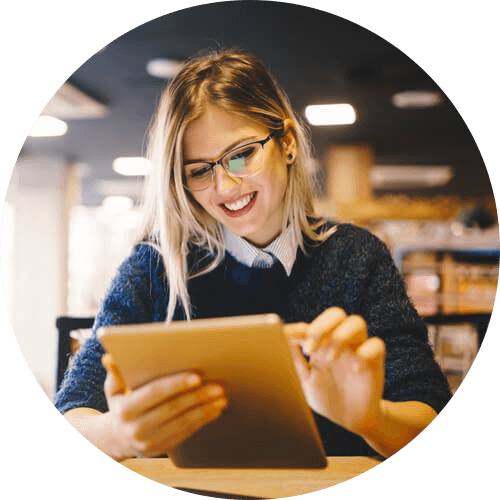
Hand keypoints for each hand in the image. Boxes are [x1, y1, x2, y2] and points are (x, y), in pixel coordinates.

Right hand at [102, 354, 226, 460]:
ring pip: (184, 422)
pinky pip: (187, 432)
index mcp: (125, 410)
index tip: (197, 376)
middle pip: (173, 408)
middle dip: (198, 396)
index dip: (176, 384)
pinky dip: (204, 420)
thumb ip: (116, 372)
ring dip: (205, 409)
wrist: (117, 439)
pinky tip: (216, 409)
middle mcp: (137, 428)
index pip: (154, 393)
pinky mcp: (164, 448)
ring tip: (222, 396)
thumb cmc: (121, 404)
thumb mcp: (114, 389)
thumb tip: (109, 357)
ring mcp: (150, 441)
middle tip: (218, 385)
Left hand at [288, 307, 384, 435]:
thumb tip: (280, 340)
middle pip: (336, 314)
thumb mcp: (305, 380)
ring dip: (341, 336)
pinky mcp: (375, 361)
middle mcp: (339, 341)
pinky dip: (365, 353)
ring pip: (357, 322)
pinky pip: (376, 345)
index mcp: (321, 343)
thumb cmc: (325, 397)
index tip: (287, 337)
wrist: (350, 420)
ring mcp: (358, 349)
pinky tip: (355, 369)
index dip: (299, 330)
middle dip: (322, 326)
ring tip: (331, 358)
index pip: (311, 326)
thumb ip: (294, 361)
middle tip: (310, 348)